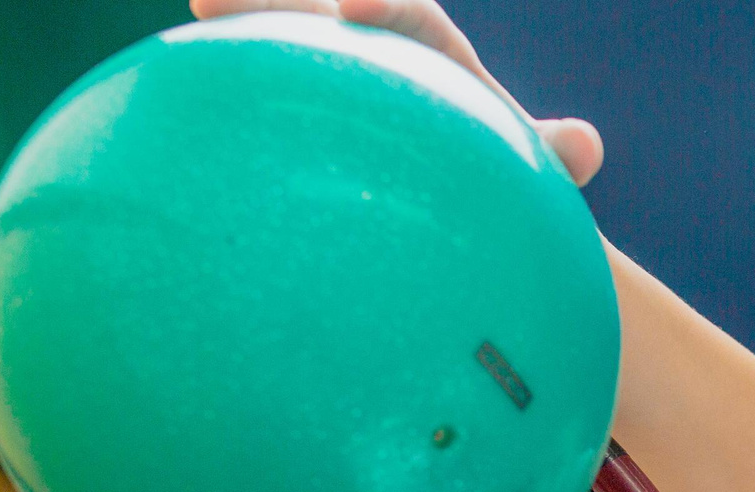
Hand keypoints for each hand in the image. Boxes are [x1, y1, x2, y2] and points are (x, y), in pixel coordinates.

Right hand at [189, 0, 604, 187]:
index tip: (357, 1)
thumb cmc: (493, 179)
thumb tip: (587, 145)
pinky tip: (167, 117)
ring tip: (195, 10)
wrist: (457, 207)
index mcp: (429, 52)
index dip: (381, 1)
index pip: (407, 15)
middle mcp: (368, 53)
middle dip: (274, 1)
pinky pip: (255, 108)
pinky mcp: (293, 124)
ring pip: (273, 49)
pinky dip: (218, 102)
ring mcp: (322, 83)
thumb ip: (550, 153)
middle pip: (316, 15)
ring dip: (236, 27)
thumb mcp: (524, 167)